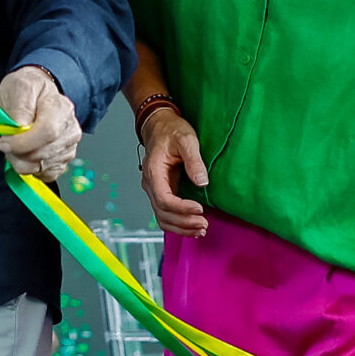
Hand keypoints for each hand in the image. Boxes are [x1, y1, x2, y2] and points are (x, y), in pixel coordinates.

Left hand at [0, 66, 80, 180]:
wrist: (37, 96)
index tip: (4, 142)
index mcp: (61, 108)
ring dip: (22, 161)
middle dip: (18, 154)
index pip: (47, 132)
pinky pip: (46, 174)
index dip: (23, 142)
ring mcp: (69, 146)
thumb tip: (20, 126)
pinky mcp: (63, 160)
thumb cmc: (28, 90)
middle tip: (5, 144)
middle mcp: (70, 129)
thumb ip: (19, 106)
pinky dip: (31, 168)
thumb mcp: (19, 86)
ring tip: (15, 146)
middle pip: (44, 153)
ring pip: (43, 166)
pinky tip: (26, 154)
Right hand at [139, 107, 209, 236]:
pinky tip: (192, 226)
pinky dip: (178, 224)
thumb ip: (194, 160)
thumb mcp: (186, 140)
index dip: (181, 208)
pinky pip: (166, 213)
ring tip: (200, 229)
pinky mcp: (162, 192)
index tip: (200, 209)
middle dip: (183, 222)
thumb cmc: (171, 130)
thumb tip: (202, 182)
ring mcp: (155, 189)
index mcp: (153, 172)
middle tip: (204, 224)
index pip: (163, 198)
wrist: (160, 126)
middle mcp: (151, 184)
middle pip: (162, 212)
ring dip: (180, 227)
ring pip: (163, 217)